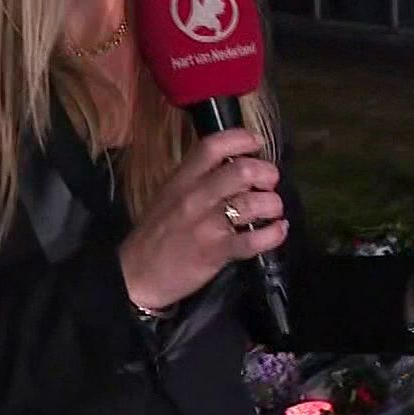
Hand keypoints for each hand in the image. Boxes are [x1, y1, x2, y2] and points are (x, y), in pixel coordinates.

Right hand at [117, 128, 286, 314]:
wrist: (135, 275)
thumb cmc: (156, 234)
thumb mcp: (169, 195)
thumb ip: (197, 179)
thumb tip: (235, 166)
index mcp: (182, 179)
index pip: (213, 146)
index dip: (241, 139)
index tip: (257, 143)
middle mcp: (195, 197)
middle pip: (242, 171)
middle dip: (266, 174)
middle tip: (269, 183)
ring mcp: (206, 224)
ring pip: (253, 202)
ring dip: (273, 204)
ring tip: (273, 209)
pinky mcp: (216, 252)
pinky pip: (254, 239)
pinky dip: (274, 234)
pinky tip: (278, 230)